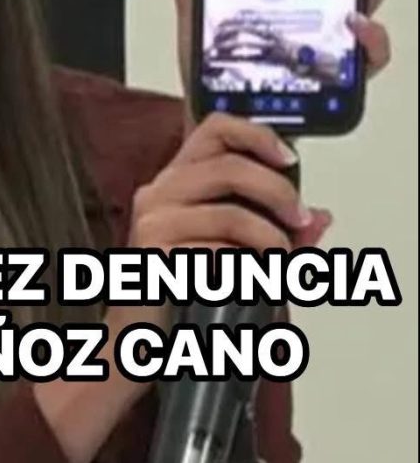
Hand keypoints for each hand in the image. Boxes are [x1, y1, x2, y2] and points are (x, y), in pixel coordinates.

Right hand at [109, 112, 331, 333]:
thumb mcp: (237, 249)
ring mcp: (153, 222)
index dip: (256, 134)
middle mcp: (159, 192)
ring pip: (229, 213)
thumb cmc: (186, 286)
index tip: (289, 159)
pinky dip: (246, 268)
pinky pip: (216, 253)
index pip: (214, 130)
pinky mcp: (154, 255)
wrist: (142, 332)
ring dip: (271, 239)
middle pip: (228, 166)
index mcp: (178, 179)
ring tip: (282, 261)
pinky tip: (251, 279)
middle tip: (300, 221)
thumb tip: (320, 218)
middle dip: (278, 193)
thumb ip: (277, 231)